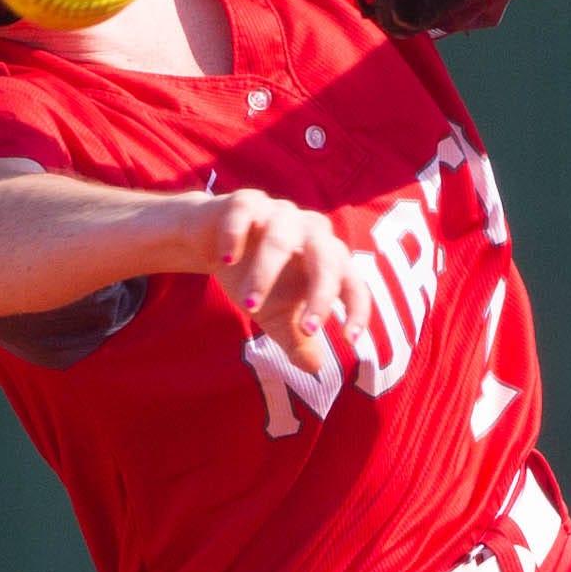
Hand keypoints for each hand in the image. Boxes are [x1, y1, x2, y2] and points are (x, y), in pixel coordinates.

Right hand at [208, 193, 381, 381]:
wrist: (213, 242)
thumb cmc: (257, 278)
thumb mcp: (276, 315)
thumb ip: (296, 340)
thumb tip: (315, 369)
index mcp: (329, 257)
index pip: (353, 283)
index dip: (356, 310)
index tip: (350, 340)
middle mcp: (312, 231)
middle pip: (327, 259)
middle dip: (320, 295)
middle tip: (306, 331)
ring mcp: (280, 212)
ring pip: (280, 239)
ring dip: (267, 274)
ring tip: (250, 306)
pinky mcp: (246, 202)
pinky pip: (245, 212)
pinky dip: (236, 236)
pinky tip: (227, 260)